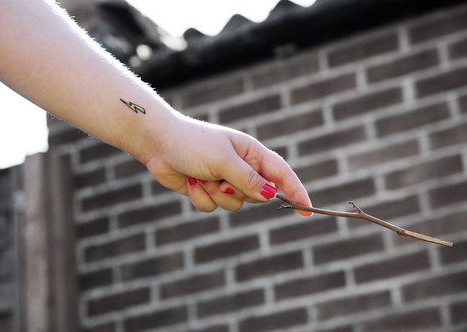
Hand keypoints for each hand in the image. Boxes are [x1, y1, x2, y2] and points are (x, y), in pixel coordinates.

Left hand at [144, 115, 311, 215]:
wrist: (159, 143)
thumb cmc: (193, 143)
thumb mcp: (224, 160)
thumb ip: (248, 179)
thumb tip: (271, 196)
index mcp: (251, 153)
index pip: (282, 175)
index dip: (296, 192)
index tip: (307, 211)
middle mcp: (241, 168)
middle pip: (257, 196)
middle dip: (238, 192)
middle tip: (221, 179)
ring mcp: (224, 180)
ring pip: (234, 205)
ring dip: (216, 195)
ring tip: (201, 177)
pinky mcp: (208, 190)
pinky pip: (213, 207)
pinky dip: (201, 198)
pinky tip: (189, 182)